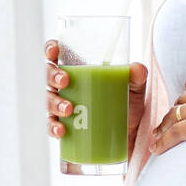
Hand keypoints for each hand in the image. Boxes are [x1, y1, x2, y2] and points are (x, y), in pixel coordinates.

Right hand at [45, 39, 148, 159]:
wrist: (130, 135)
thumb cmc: (127, 105)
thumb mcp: (134, 89)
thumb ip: (136, 77)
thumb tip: (137, 69)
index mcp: (79, 70)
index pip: (57, 55)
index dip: (50, 50)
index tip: (54, 52)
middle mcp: (66, 87)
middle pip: (47, 76)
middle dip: (51, 76)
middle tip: (64, 81)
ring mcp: (62, 106)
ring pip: (47, 100)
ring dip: (53, 103)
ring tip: (68, 109)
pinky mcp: (64, 126)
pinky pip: (51, 125)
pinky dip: (53, 127)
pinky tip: (61, 130)